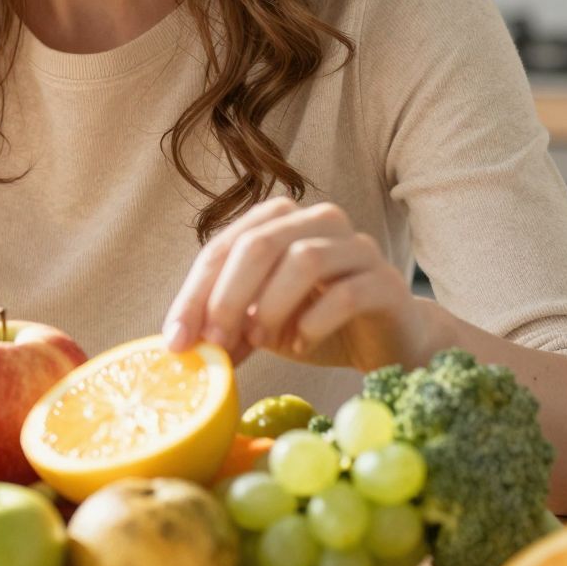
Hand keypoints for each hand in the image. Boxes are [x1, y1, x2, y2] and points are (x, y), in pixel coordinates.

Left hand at [161, 197, 431, 372]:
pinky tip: (301, 342)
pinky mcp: (387, 281)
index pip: (226, 245)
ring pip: (305, 259)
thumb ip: (228, 324)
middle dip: (229, 297)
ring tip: (259, 340)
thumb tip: (181, 344)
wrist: (388, 340)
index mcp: (281, 221)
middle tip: (215, 343)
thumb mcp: (262, 324)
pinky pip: (346, 293)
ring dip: (271, 305)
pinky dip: (314, 322)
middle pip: (261, 244)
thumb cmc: (317, 324)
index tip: (178, 340)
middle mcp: (320, 221)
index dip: (195, 293)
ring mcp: (358, 247)